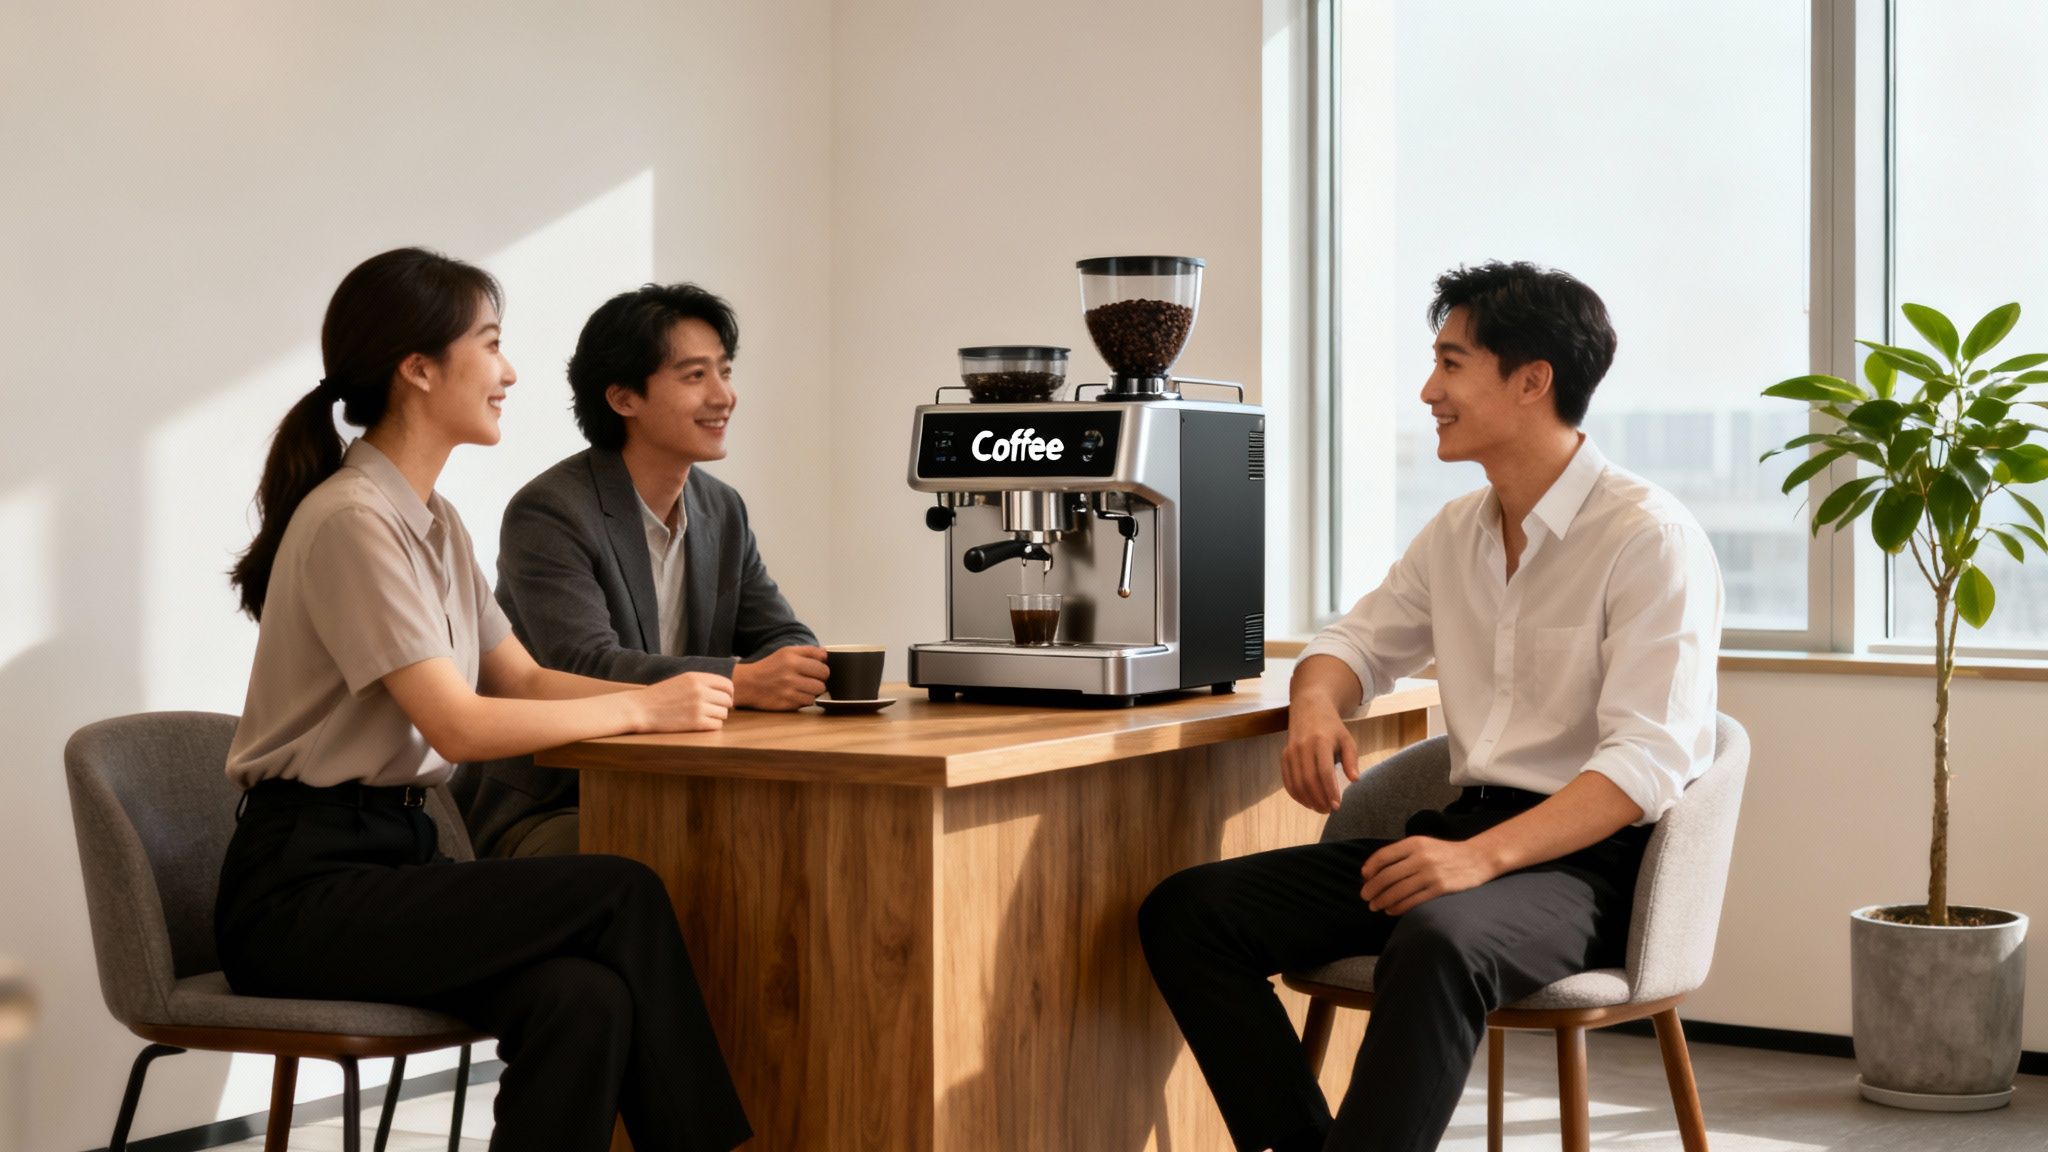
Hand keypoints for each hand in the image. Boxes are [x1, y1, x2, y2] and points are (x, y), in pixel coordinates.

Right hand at [637, 671, 733, 731]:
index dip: (728, 693)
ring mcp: (699, 707)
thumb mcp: (681, 680)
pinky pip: (717, 725)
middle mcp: (700, 690)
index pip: (727, 685)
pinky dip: (712, 726)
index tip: (723, 699)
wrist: (640, 709)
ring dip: (717, 717)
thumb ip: (701, 682)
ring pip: (724, 714)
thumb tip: (723, 690)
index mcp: (697, 678)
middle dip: (723, 706)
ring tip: (704, 717)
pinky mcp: (696, 722)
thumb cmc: (660, 696)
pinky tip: (701, 724)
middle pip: (727, 700)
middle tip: (713, 710)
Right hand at [731, 646, 828, 709]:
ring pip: (818, 690)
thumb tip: (826, 654)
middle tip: (811, 680)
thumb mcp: (785, 652)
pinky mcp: (787, 702)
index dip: (822, 667)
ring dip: (814, 690)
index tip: (817, 670)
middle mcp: (790, 671)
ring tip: (804, 688)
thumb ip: (807, 652)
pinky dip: (806, 699)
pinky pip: (808, 702)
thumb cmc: (769, 667)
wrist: (747, 684)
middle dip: (820, 679)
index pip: (821, 661)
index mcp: (791, 657)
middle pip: (823, 676)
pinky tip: (797, 695)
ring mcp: (788, 688)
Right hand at [1281, 693, 1357, 812]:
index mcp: (1321, 741)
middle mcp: (1303, 746)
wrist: (1309, 708)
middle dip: (1319, 799)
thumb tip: (1354, 780)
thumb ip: (1351, 759)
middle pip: (1308, 780)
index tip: (1337, 806)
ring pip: (1296, 782)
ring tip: (1319, 808)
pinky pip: (1287, 780)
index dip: (1330, 791)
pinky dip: (1296, 794)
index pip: (1324, 772)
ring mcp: (1291, 751)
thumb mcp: (1347, 739)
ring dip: (1307, 799)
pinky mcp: (1284, 756)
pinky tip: (1306, 801)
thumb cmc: (1332, 727)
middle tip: (1329, 810)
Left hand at [1359, 836, 1500, 915]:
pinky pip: (1413, 901)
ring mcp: (1431, 874)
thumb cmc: (1444, 853)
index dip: (1369, 868)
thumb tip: (1374, 870)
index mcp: (1414, 843)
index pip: (1383, 856)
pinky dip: (1398, 907)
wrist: (1476, 858)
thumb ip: (1401, 854)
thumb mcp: (1423, 844)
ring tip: (1375, 906)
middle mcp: (1421, 857)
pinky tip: (1391, 910)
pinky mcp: (1440, 889)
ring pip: (1398, 891)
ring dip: (1382, 901)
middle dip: (1372, 889)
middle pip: (1387, 876)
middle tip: (1365, 897)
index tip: (1364, 878)